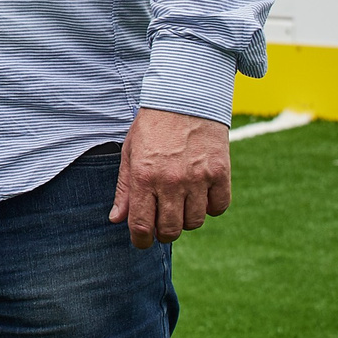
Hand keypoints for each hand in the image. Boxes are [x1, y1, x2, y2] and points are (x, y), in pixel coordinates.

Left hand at [109, 108, 231, 249]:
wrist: (186, 96)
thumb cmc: (153, 124)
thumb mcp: (130, 152)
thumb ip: (124, 188)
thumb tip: (116, 219)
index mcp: (144, 176)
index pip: (142, 226)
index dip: (141, 241)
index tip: (142, 241)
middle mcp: (171, 181)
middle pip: (170, 230)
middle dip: (164, 232)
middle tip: (162, 221)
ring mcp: (198, 178)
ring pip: (195, 222)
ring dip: (186, 218)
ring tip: (181, 201)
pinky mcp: (221, 172)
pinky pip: (218, 207)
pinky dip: (211, 206)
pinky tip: (201, 193)